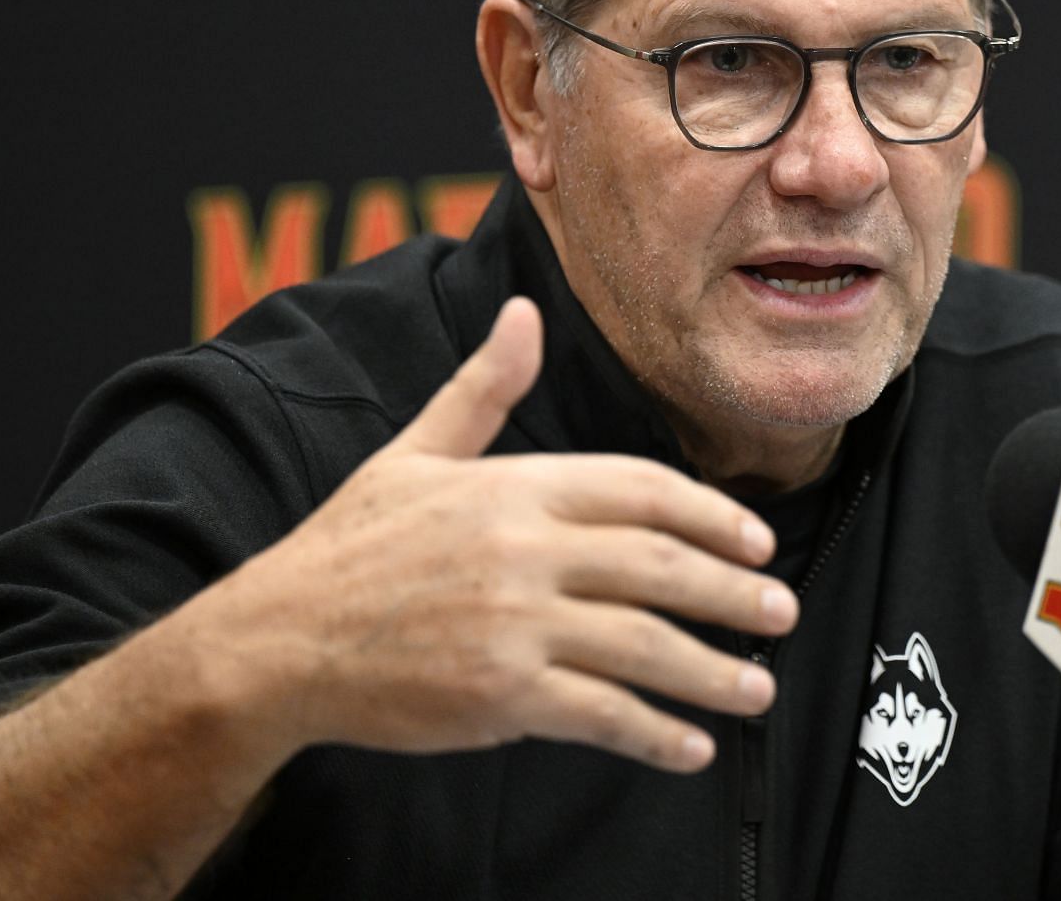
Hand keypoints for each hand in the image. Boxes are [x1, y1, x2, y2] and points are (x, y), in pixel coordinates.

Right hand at [188, 296, 795, 772]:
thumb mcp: (416, 452)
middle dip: (734, 591)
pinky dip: (655, 733)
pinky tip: (692, 747)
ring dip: (713, 669)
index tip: (758, 540)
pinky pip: (601, 715)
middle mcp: (523, 550)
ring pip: (644, 644)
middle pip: (660, 565)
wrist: (277, 641)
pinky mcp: (499, 695)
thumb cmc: (349, 547)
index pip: (642, 489)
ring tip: (759, 687)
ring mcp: (513, 625)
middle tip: (783, 612)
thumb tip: (524, 312)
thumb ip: (484, 389)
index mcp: (514, 486)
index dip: (712, 515)